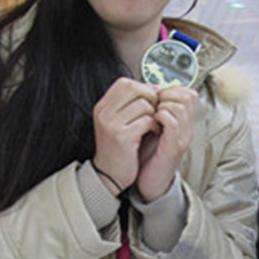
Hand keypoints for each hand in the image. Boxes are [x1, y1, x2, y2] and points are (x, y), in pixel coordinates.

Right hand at [92, 77, 158, 192]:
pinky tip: (152, 132)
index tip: (151, 100)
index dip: (142, 88)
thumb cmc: (119, 147)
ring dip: (154, 114)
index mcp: (102, 107)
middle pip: (135, 89)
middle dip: (150, 98)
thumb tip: (155, 86)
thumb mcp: (118, 122)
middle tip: (155, 110)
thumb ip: (131, 104)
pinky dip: (154, 125)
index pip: (125, 83)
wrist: (109, 174)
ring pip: (143, 105)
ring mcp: (111, 124)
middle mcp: (104, 113)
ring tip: (152, 124)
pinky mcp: (122, 137)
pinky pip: (146, 121)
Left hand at [136, 85, 198, 201]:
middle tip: (153, 104)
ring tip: (152, 114)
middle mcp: (187, 128)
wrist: (150, 183)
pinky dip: (159, 117)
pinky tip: (151, 123)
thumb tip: (151, 90)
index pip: (188, 93)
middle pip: (188, 95)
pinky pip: (172, 122)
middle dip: (167, 94)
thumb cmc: (149, 156)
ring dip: (162, 105)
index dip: (171, 89)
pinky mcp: (174, 147)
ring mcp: (183, 137)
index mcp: (184, 122)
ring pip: (180, 106)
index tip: (155, 98)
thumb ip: (157, 110)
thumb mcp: (155, 128)